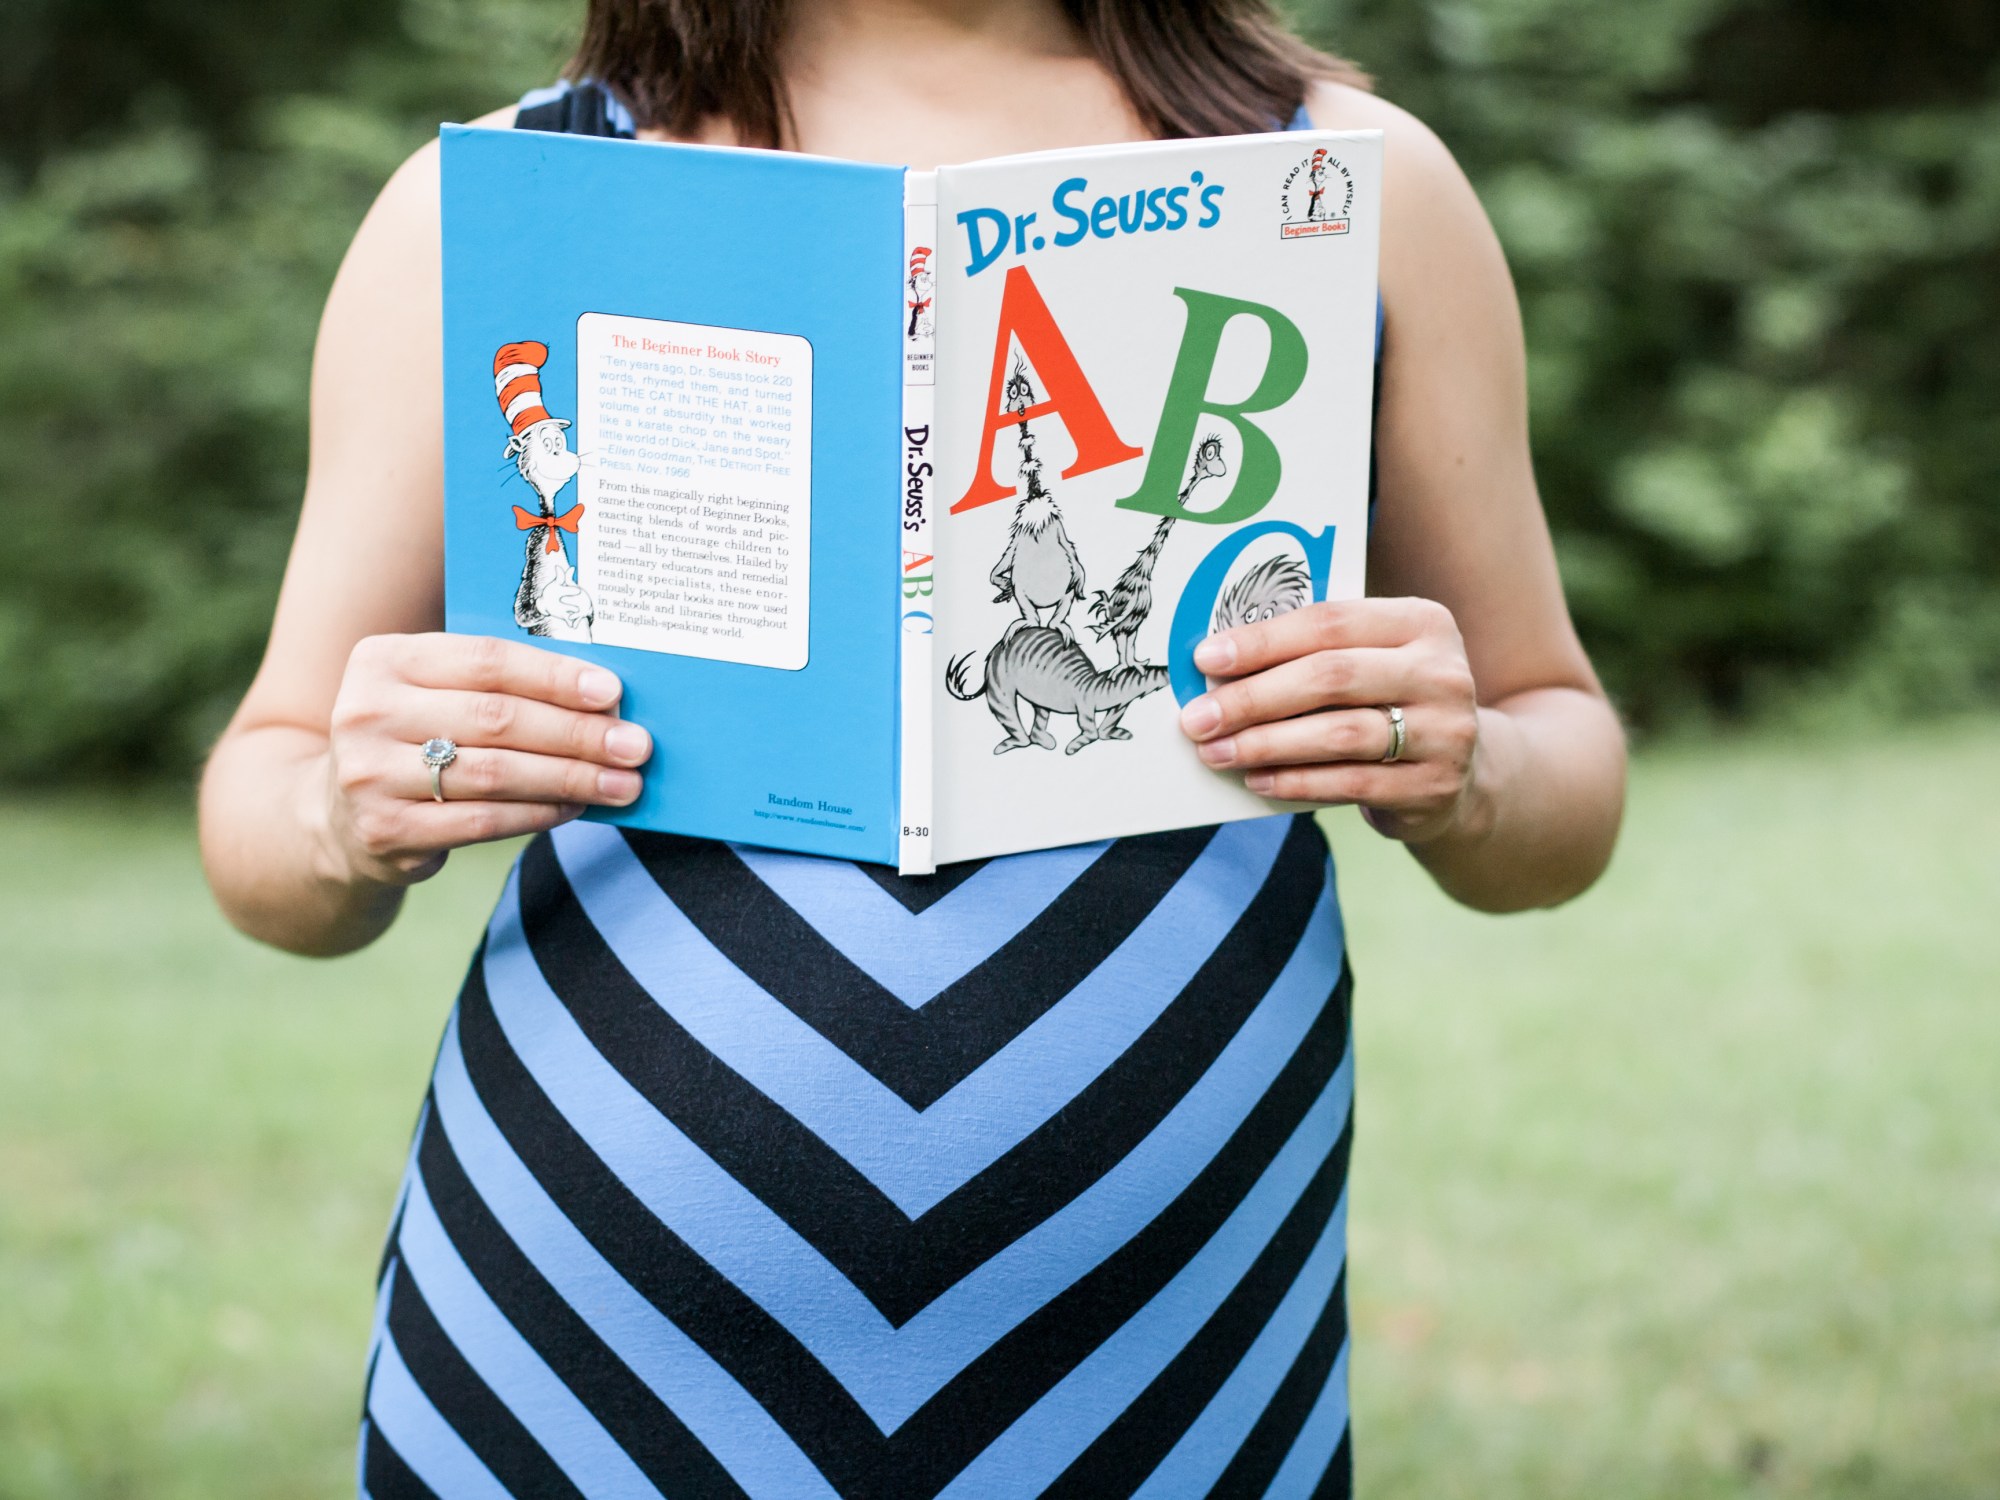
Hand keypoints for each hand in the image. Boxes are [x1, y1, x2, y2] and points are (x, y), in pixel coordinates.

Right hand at [320, 633, 650, 884]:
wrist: (336, 814)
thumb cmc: (415, 737)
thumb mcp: (434, 694)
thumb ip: (496, 684)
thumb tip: (603, 696)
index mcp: (383, 658)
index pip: (485, 661)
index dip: (555, 677)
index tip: (612, 692)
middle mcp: (365, 711)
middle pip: (496, 718)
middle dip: (577, 733)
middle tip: (635, 745)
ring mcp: (368, 775)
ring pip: (494, 773)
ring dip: (570, 778)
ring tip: (623, 783)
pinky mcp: (383, 830)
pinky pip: (482, 821)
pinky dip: (539, 813)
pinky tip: (576, 808)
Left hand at [1178, 598, 1480, 843]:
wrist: (1464, 771)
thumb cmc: (1390, 702)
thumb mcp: (1372, 661)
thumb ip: (1314, 652)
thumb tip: (1219, 664)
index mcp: (1422, 622)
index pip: (1330, 622)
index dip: (1263, 640)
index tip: (1206, 660)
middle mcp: (1442, 672)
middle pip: (1332, 677)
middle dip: (1253, 698)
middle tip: (1198, 717)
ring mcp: (1446, 732)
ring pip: (1340, 734)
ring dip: (1266, 744)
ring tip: (1217, 751)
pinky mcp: (1434, 787)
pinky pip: (1350, 783)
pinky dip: (1295, 782)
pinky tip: (1256, 779)